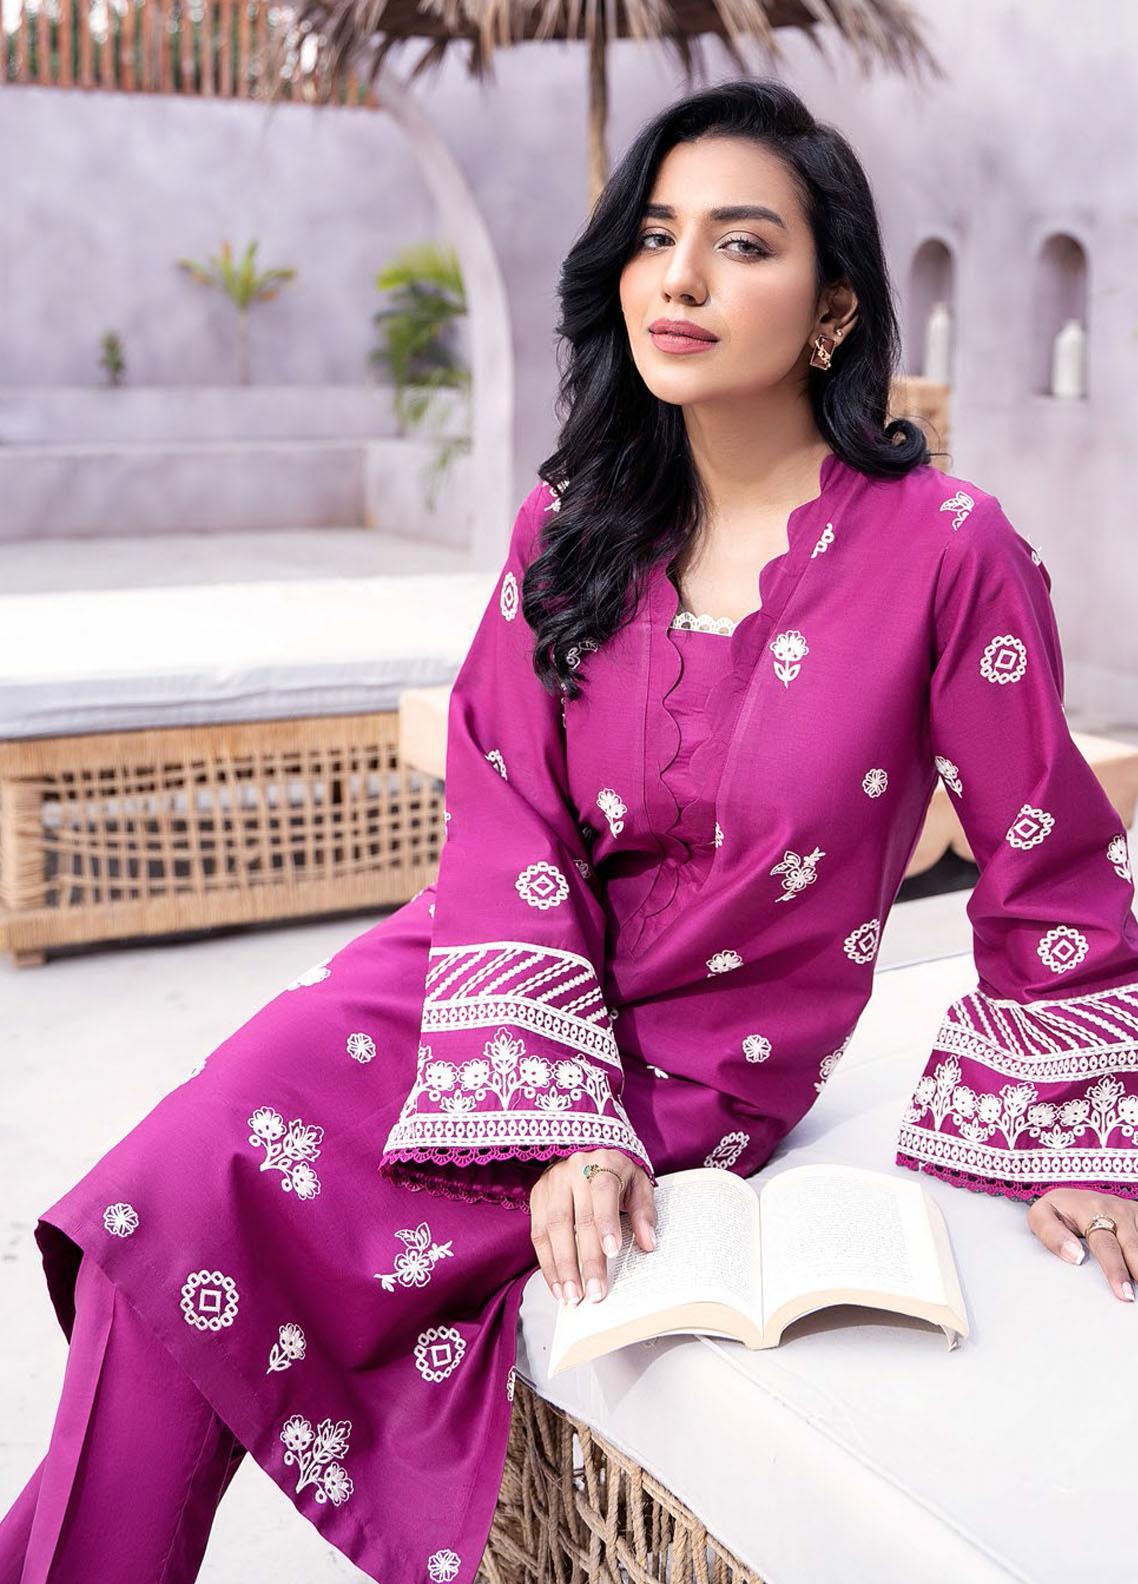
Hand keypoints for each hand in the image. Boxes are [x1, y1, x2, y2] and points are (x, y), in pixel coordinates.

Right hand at [528, 1148, 656, 1306]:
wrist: (586, 1145)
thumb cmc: (617, 1170)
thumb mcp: (638, 1182)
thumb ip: (644, 1211)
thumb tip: (648, 1244)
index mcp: (604, 1163)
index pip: (603, 1193)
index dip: (606, 1223)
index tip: (612, 1253)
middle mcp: (573, 1171)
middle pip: (577, 1219)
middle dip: (586, 1259)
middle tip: (594, 1292)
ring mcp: (552, 1183)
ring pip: (552, 1228)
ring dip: (561, 1267)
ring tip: (572, 1296)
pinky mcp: (537, 1196)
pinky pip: (537, 1234)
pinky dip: (546, 1263)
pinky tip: (558, 1285)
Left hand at [1028, 1189, 1136, 1302]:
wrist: (1076, 1195)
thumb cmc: (1059, 1211)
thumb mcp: (1042, 1215)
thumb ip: (1052, 1234)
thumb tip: (1076, 1256)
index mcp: (1091, 1210)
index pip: (1105, 1245)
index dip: (1114, 1268)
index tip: (1121, 1290)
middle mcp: (1116, 1211)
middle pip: (1131, 1247)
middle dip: (1136, 1271)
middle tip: (1132, 1297)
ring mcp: (1131, 1214)